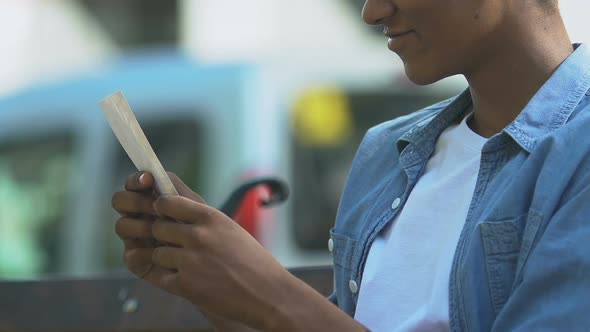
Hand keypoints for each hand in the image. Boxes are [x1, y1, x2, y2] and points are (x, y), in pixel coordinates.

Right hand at [111, 171, 203, 276]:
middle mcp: (136, 216)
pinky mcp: (136, 261)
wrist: (213, 258)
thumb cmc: (202, 227)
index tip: (148, 180)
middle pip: (119, 201)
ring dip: (141, 225)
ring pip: (121, 225)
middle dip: (136, 201)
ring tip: (160, 230)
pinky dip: (147, 251)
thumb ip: (174, 189)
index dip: (136, 180)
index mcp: (148, 199)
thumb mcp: (193, 205)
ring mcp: (134, 238)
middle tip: (155, 207)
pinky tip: (163, 251)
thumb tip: (151, 175)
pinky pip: (132, 254)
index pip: (132, 184)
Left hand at [146, 194, 296, 329]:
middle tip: (174, 245)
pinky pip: (161, 277)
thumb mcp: (230, 229)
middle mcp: (198, 235)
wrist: (268, 294)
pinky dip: (170, 280)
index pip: (167, 202)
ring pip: (157, 253)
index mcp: (211, 217)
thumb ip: (203, 221)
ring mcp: (190, 260)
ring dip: (166, 260)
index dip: (162, 209)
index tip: (166, 217)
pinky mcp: (185, 285)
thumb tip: (173, 214)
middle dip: (162, 236)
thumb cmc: (252, 261)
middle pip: (158, 227)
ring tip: (186, 266)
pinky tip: (187, 281)